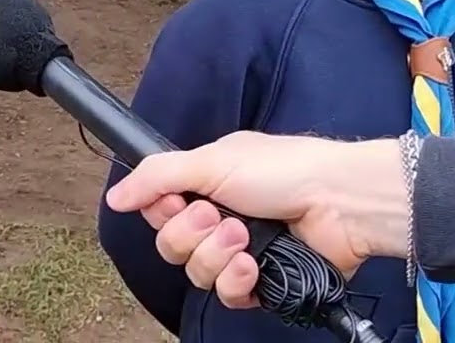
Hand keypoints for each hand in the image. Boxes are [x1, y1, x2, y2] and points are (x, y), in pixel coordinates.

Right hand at [105, 131, 408, 308]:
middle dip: (191, 232)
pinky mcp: (260, 282)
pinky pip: (226, 294)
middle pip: (171, 245)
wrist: (339, 202)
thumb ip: (157, 177)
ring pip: (196, 272)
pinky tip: (253, 265)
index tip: (179, 199)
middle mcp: (218, 218)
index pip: (158, 210)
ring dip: (216, 253)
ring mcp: (239, 252)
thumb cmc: (284, 169)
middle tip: (218, 214)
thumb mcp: (211, 160)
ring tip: (245, 235)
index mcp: (205, 185)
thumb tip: (115, 196)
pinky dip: (236, 281)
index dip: (162, 210)